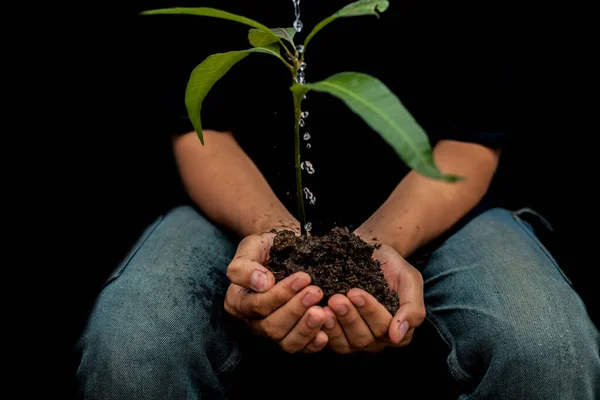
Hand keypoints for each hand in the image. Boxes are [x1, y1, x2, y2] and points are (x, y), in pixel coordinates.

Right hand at [224, 230, 328, 352]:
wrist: (287, 248)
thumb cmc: (268, 247)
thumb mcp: (251, 247)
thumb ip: (245, 266)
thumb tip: (261, 284)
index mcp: (238, 301)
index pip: (258, 305)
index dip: (281, 294)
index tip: (304, 277)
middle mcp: (253, 321)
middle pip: (272, 326)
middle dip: (296, 310)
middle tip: (316, 292)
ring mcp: (274, 331)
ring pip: (286, 342)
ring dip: (306, 329)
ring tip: (323, 312)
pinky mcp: (293, 335)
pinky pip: (301, 348)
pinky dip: (313, 343)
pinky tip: (325, 333)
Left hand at [322, 243, 425, 353]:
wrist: (371, 252)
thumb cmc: (392, 266)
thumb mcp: (410, 280)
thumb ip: (412, 308)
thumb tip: (397, 336)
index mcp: (398, 329)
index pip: (385, 327)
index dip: (369, 311)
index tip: (355, 293)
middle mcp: (377, 338)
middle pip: (364, 338)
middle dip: (349, 317)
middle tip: (337, 298)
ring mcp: (356, 338)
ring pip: (346, 343)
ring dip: (335, 326)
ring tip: (326, 307)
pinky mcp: (337, 334)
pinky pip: (330, 341)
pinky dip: (323, 330)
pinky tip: (315, 315)